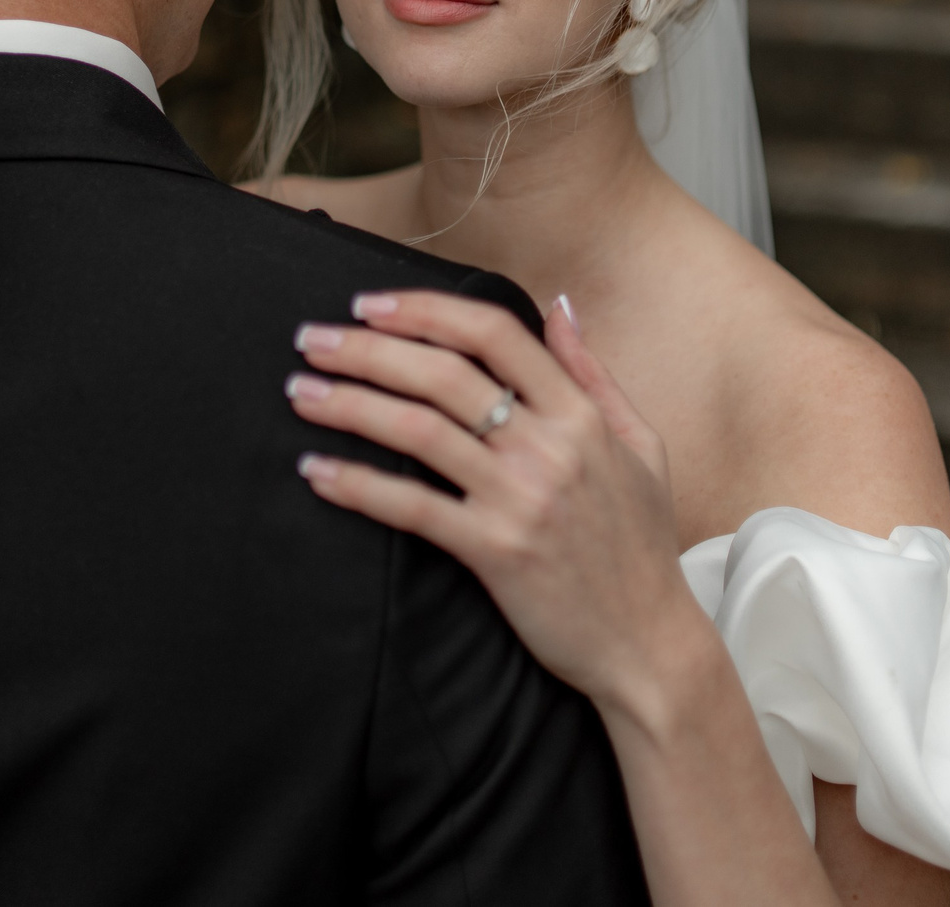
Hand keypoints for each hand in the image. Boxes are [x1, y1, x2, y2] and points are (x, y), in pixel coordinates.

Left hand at [286, 290, 712, 717]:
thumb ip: (594, 374)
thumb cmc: (642, 546)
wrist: (650, 644)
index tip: (371, 304)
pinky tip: (316, 472)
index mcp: (579, 415)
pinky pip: (413, 508)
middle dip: (366, 348)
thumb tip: (559, 307)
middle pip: (443, 373)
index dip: (425, 309)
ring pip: (419, 431)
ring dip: (348, 406)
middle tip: (311, 339)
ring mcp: (521, 499)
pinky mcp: (496, 552)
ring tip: (300, 393)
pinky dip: (358, 485)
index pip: (494, 333)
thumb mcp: (639, 446)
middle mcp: (549, 447)